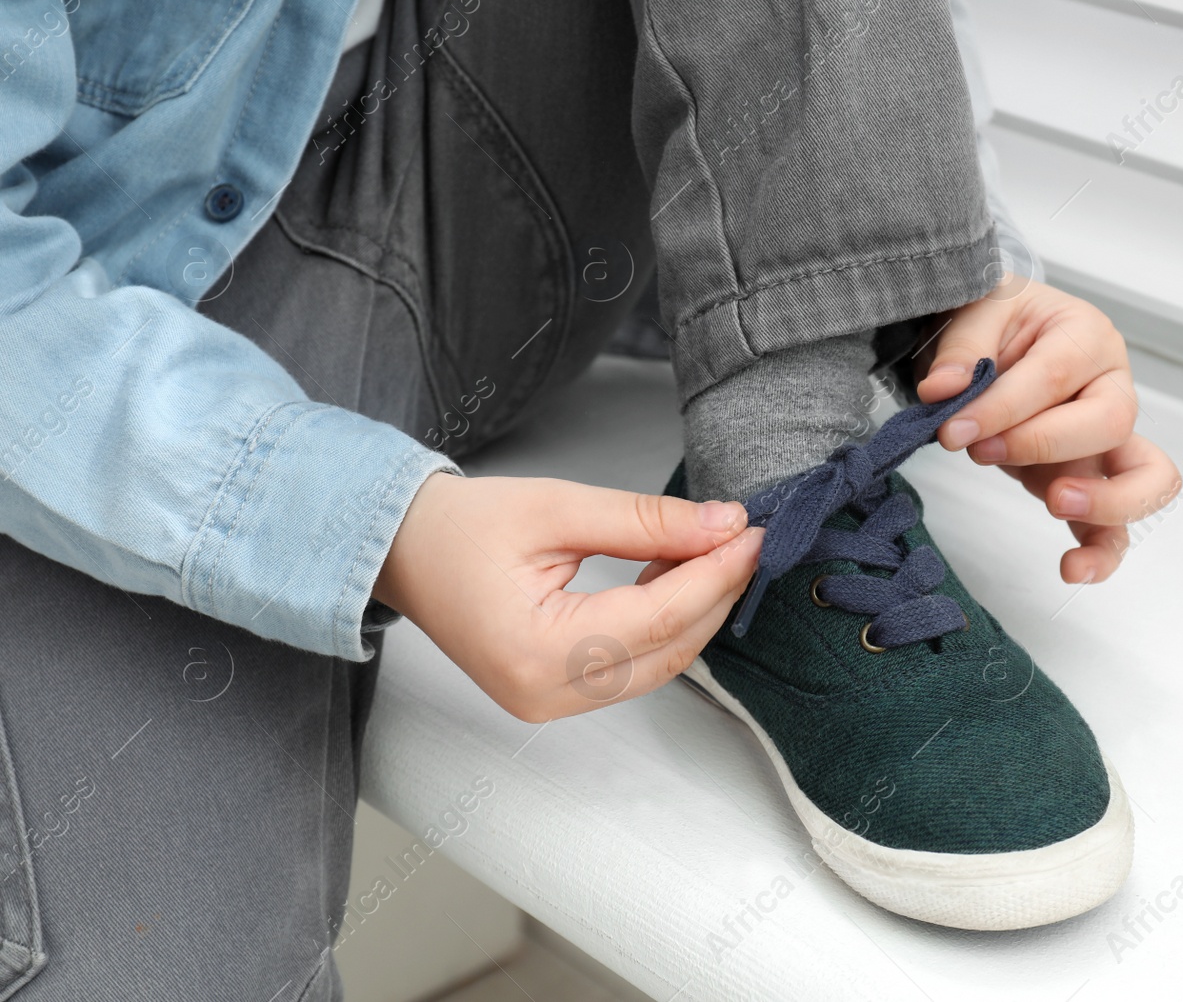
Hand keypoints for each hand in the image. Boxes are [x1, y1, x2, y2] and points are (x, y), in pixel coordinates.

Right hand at [374, 473, 762, 722]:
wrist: (402, 551)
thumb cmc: (460, 528)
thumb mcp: (556, 508)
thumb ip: (644, 520)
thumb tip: (721, 525)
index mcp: (535, 651)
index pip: (656, 618)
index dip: (714, 575)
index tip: (750, 534)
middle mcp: (544, 693)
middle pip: (666, 650)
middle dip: (715, 593)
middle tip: (744, 539)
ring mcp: (548, 704)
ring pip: (657, 665)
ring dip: (695, 610)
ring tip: (714, 552)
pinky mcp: (555, 696)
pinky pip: (632, 668)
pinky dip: (665, 624)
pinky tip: (677, 576)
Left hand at [915, 278, 1180, 584]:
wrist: (990, 340)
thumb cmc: (994, 323)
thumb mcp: (974, 311)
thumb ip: (962, 349)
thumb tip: (943, 390)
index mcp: (1087, 336)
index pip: (1054, 376)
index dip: (1003, 408)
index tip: (952, 427)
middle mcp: (1110, 388)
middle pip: (1111, 421)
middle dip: (1044, 442)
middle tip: (984, 450)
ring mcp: (1106, 442)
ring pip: (1145, 478)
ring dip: (1106, 499)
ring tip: (1057, 503)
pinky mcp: (1088, 482)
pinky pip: (1115, 525)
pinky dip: (1101, 552)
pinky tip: (1072, 569)